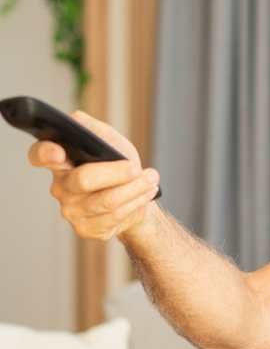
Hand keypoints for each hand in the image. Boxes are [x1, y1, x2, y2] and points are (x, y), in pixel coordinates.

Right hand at [27, 110, 159, 240]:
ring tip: (151, 179)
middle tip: (136, 167)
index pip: (40, 155)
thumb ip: (95, 130)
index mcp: (61, 162)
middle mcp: (61, 187)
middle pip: (84, 180)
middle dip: (117, 173)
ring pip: (106, 201)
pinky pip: (114, 217)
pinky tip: (145, 195)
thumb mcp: (112, 142)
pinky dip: (136, 203)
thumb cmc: (119, 166)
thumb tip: (76, 119)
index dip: (45, 153)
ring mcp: (71, 210)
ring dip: (135, 188)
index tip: (59, 152)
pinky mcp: (86, 228)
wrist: (137, 198)